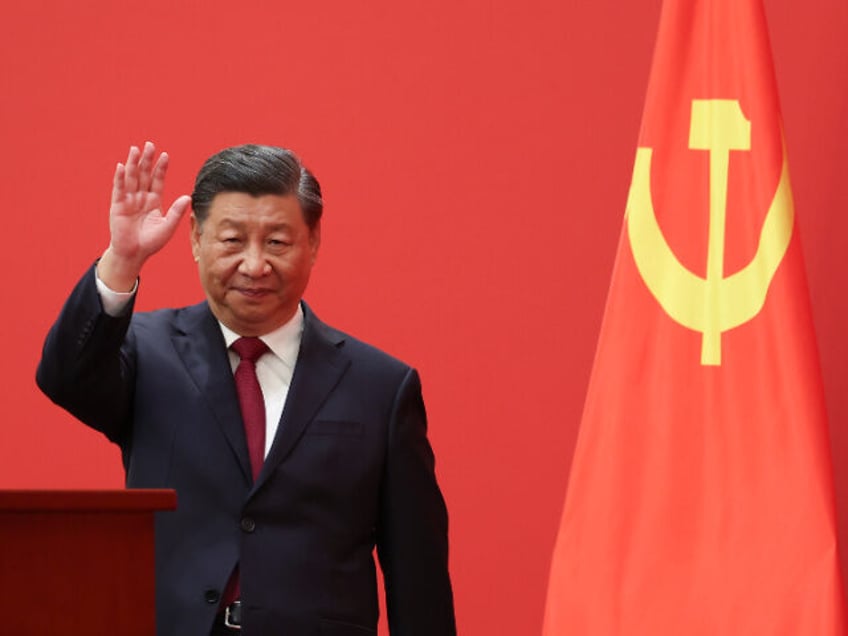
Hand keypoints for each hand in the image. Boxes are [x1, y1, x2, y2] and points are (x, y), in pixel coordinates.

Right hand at [98, 142, 191, 290]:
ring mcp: (128, 200)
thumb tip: (187, 197)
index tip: (165, 155)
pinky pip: (119, 189)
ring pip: (131, 178)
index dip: (161, 168)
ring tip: (135, 149)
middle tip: (150, 144)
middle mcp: (141, 197)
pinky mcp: (118, 206)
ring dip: (133, 164)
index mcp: (154, 201)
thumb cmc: (151, 242)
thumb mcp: (167, 227)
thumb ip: (176, 212)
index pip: (158, 180)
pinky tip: (121, 167)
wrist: (134, 253)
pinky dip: (120, 178)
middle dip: (147, 160)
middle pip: (144, 175)